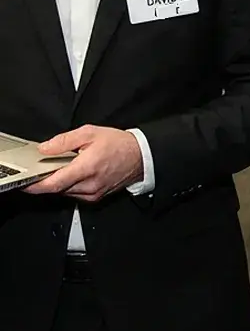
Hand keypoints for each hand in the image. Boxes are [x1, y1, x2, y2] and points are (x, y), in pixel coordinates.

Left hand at [24, 125, 142, 200]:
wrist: (141, 156)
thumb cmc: (119, 144)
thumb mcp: (90, 132)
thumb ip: (64, 141)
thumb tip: (44, 148)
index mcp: (86, 168)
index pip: (53, 184)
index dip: (35, 185)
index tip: (26, 183)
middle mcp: (89, 185)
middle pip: (57, 188)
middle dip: (50, 178)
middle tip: (52, 164)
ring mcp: (93, 193)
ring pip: (65, 191)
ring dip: (62, 181)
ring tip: (71, 165)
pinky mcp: (96, 197)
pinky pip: (75, 194)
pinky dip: (72, 184)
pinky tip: (79, 172)